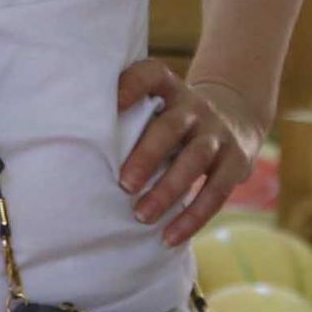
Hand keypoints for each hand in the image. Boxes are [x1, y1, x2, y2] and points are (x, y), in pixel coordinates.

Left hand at [116, 60, 263, 246]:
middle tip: (124, 184)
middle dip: (147, 156)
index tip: (112, 104)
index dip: (132, 85)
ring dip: (168, 190)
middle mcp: (195, 107)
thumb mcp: (160, 105)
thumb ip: (129, 118)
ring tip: (142, 217)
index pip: (152, 75)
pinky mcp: (236, 162)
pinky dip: (192, 218)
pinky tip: (170, 237)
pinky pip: (216, 192)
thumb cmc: (175, 119)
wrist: (236, 116)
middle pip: (171, 127)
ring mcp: (217, 134)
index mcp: (170, 89)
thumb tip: (75, 150)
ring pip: (195, 160)